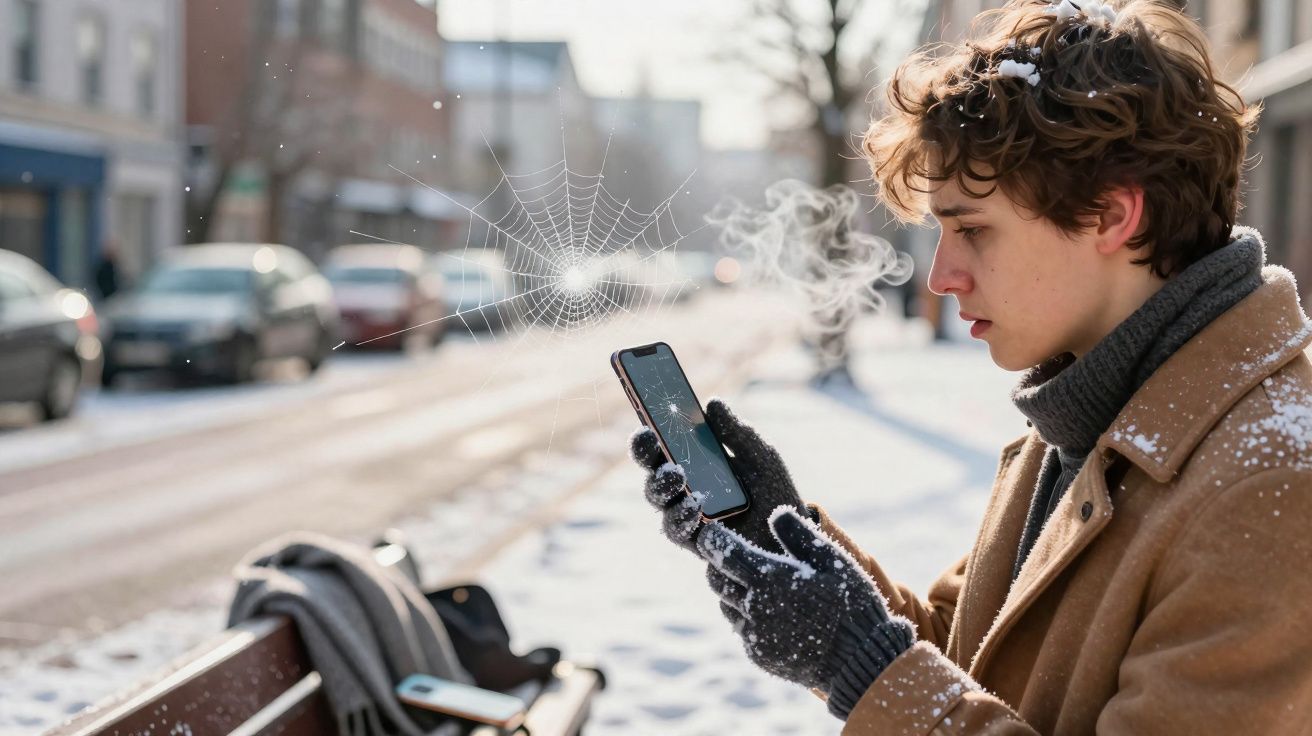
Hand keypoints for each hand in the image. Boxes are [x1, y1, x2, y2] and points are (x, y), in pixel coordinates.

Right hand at [628, 397, 811, 555]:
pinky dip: (681, 516)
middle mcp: (683, 486)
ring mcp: (685, 513)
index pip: (662, 442)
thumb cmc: (773, 493)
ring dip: (661, 483)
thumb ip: (737, 433)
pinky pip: (675, 528)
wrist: (791, 539)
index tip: (646, 416)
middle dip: (644, 451)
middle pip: (651, 466)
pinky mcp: (694, 541)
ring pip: (656, 497)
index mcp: (694, 461)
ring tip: (678, 476)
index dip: (649, 429)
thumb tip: (712, 403)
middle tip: (651, 438)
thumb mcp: (760, 458)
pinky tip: (694, 507)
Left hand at [698, 507, 915, 718]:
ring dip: (734, 593)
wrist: (861, 660)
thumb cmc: (851, 604)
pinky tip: (772, 615)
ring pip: (727, 606)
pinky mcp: (761, 655)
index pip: (723, 553)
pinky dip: (749, 619)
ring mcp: (756, 634)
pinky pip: (743, 631)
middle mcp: (755, 607)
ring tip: (755, 586)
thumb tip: (775, 514)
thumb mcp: (832, 560)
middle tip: (729, 556)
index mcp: (770, 578)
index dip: (712, 540)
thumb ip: (799, 535)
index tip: (710, 531)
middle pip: (717, 580)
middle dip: (718, 565)